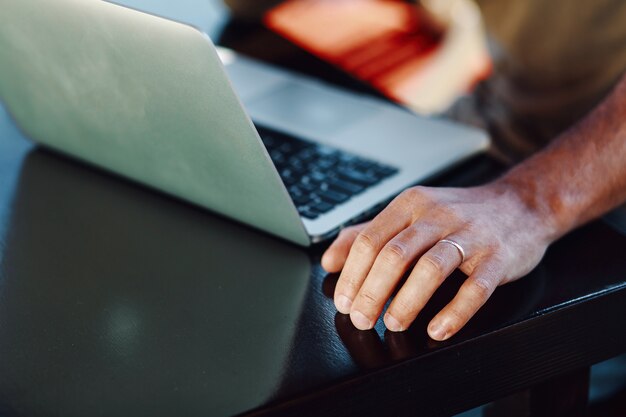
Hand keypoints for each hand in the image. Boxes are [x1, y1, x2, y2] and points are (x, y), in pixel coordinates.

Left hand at [321, 182, 553, 340]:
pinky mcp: (498, 258)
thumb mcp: (410, 214)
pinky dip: (454, 313)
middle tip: (361, 318)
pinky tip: (437, 330)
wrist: (521, 206)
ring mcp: (471, 235)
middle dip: (372, 292)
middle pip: (395, 254)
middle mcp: (438, 216)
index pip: (371, 239)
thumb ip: (368, 234)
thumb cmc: (458, 216)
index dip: (352, 274)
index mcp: (410, 205)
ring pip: (431, 268)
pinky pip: (475, 288)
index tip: (343, 301)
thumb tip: (330, 260)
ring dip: (407, 301)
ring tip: (393, 324)